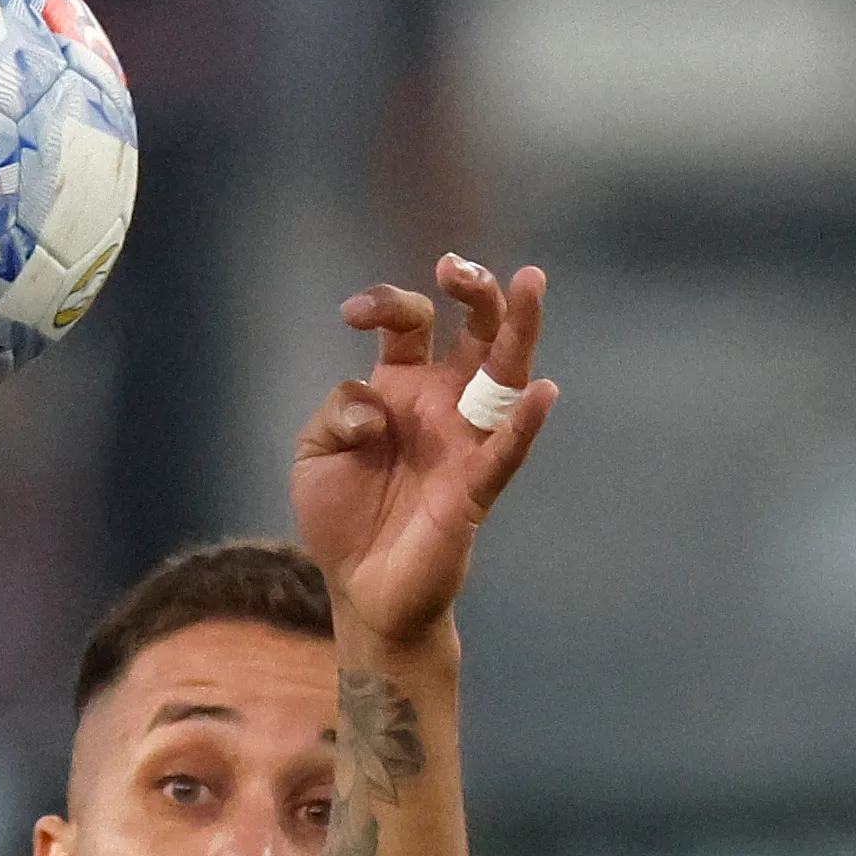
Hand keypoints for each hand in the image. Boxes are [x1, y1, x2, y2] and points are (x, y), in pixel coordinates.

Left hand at [289, 256, 556, 645]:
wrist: (359, 588)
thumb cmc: (341, 516)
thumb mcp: (313, 451)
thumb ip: (336, 411)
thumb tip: (375, 409)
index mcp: (403, 385)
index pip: (409, 324)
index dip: (386, 305)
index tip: (354, 316)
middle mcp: (443, 402)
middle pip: (476, 330)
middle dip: (474, 289)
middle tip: (457, 267)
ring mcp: (465, 440)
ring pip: (505, 374)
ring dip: (520, 328)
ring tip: (531, 283)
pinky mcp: (476, 485)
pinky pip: (507, 450)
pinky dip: (526, 423)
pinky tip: (542, 392)